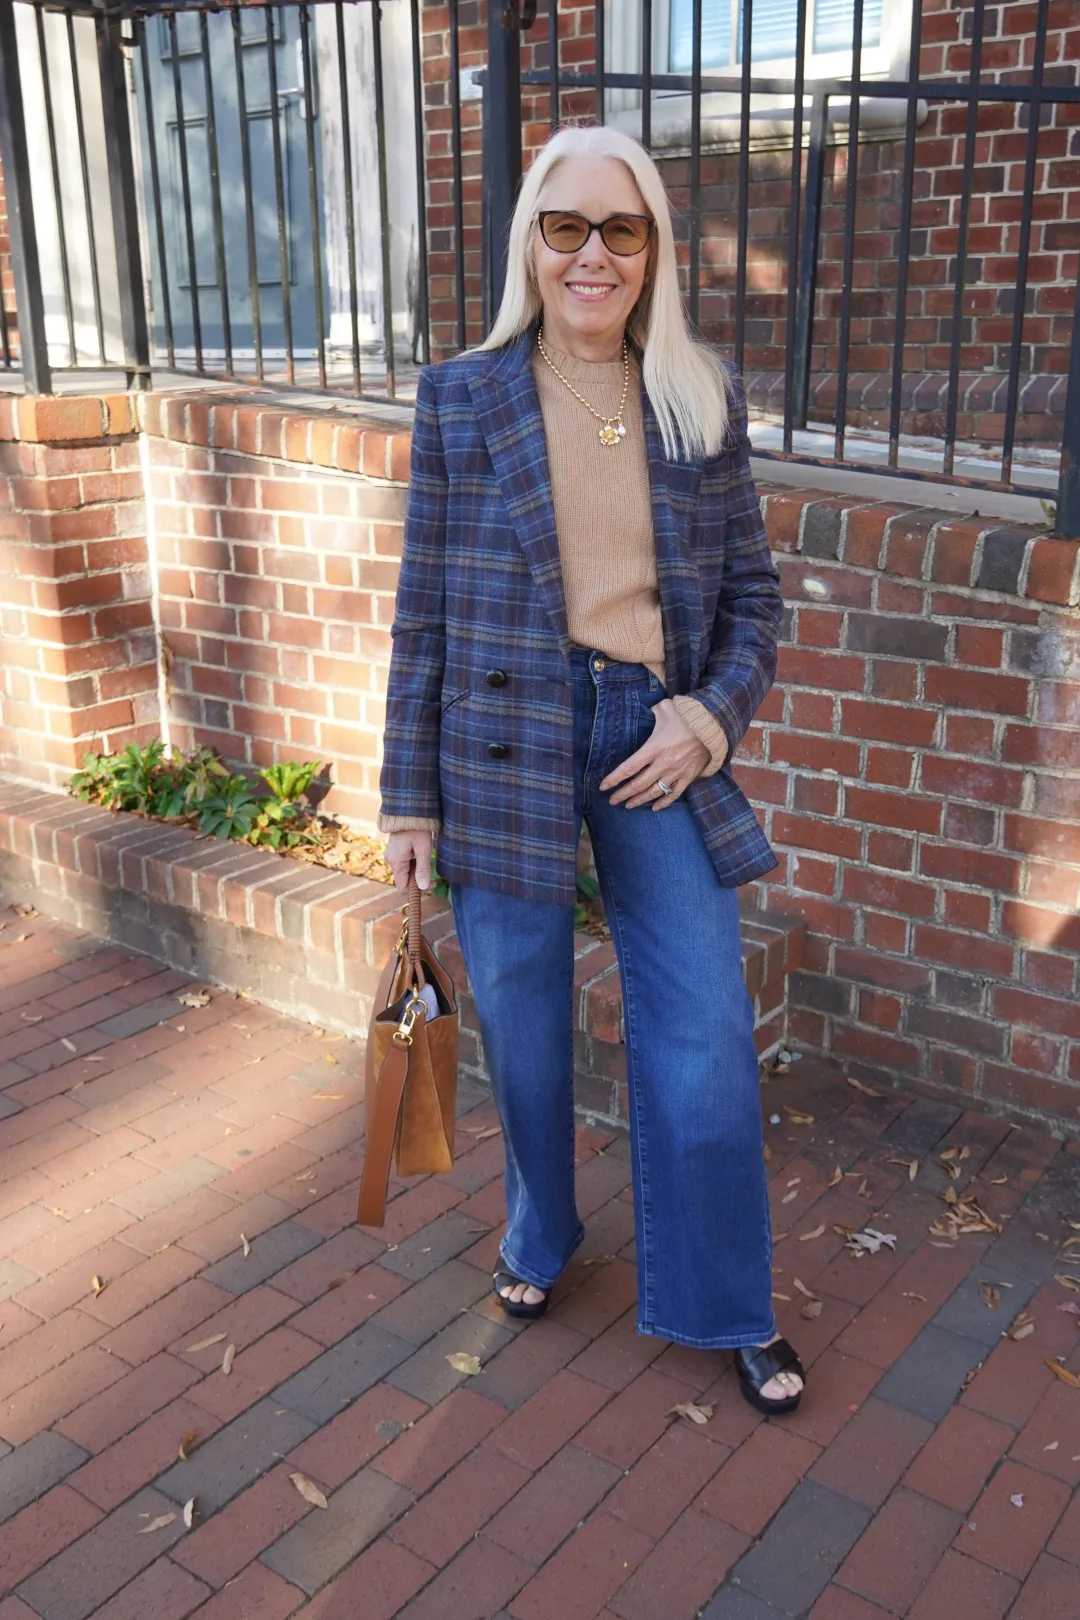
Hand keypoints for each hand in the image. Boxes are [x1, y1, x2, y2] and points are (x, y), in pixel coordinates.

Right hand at [384, 829, 432, 888]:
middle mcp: (390, 861)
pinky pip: (402, 863)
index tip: (430, 884)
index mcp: (396, 862)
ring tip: (426, 862)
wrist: (408, 810)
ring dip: (416, 872)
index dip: (416, 889)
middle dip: (418, 881)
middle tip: (434, 878)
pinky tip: (419, 857)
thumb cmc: (417, 828)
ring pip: (404, 872)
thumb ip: (423, 869)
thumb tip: (423, 887)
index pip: (402, 887)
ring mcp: (391, 855)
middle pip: (404, 880)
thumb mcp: (423, 849)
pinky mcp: (394, 851)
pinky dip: (412, 864)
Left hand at [600, 700, 718, 809]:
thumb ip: (651, 712)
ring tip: (628, 805)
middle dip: (623, 794)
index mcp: (654, 748)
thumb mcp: (665, 709)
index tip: (603, 786)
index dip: (615, 779)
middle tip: (612, 801)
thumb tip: (643, 711)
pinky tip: (654, 808)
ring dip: (639, 800)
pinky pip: (674, 794)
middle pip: (639, 784)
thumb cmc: (687, 716)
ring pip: (654, 792)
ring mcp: (677, 772)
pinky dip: (663, 803)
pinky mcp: (688, 776)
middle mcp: (664, 763)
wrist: (715, 726)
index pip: (629, 767)